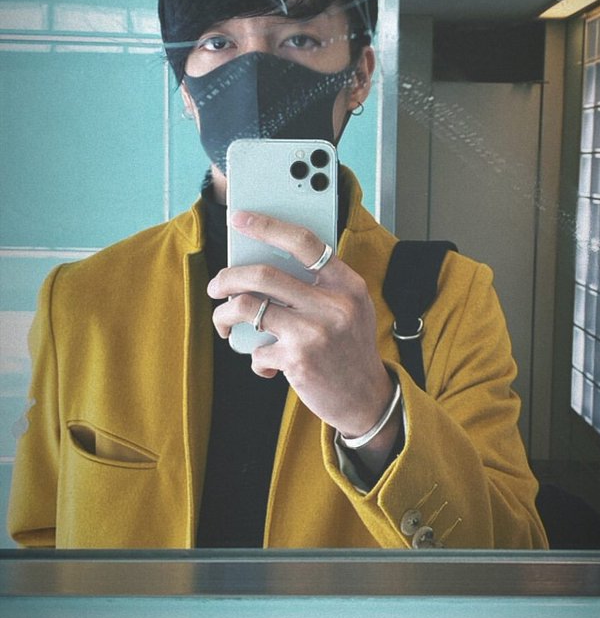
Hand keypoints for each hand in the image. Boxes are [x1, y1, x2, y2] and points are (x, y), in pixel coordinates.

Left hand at [207, 210, 397, 464]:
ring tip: (225, 323)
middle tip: (216, 286)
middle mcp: (333, 305)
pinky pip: (257, 350)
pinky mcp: (298, 361)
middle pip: (264, 274)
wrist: (366, 400)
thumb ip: (319, 286)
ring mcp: (315, 333)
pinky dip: (254, 358)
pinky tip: (266, 364)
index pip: (304, 242)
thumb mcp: (350, 309)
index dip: (267, 226)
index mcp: (347, 285)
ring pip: (248, 308)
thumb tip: (262, 267)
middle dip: (228, 277)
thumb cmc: (350, 348)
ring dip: (225, 315)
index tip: (240, 218)